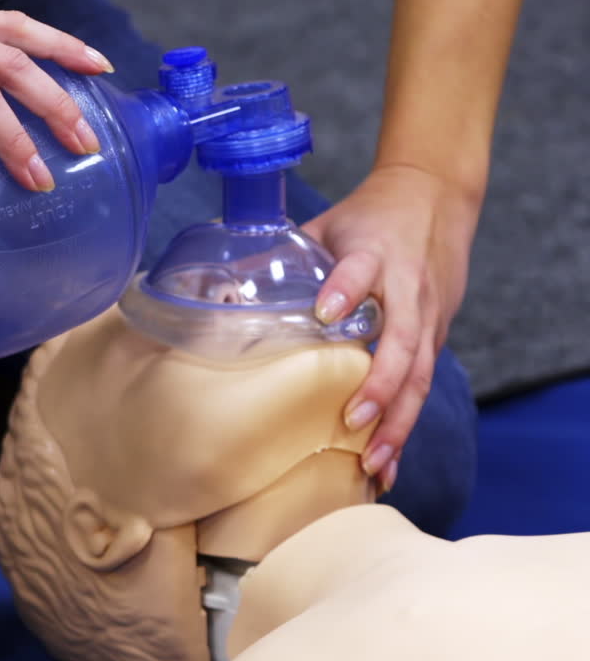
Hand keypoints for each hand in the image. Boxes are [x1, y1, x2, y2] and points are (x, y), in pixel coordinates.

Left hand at [304, 164, 480, 492]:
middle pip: (403, 341)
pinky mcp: (437, 339)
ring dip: (398, 422)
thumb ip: (286, 256)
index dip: (345, 289)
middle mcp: (408, 289)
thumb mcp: (328, 224)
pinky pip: (421, 387)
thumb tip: (222, 295)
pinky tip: (388, 464)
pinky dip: (404, 426)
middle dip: (380, 385)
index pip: (361, 270)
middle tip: (353, 420)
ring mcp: (428, 317)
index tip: (326, 312)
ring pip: (420, 376)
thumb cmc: (372, 216)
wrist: (437, 195)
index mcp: (374, 253)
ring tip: (374, 464)